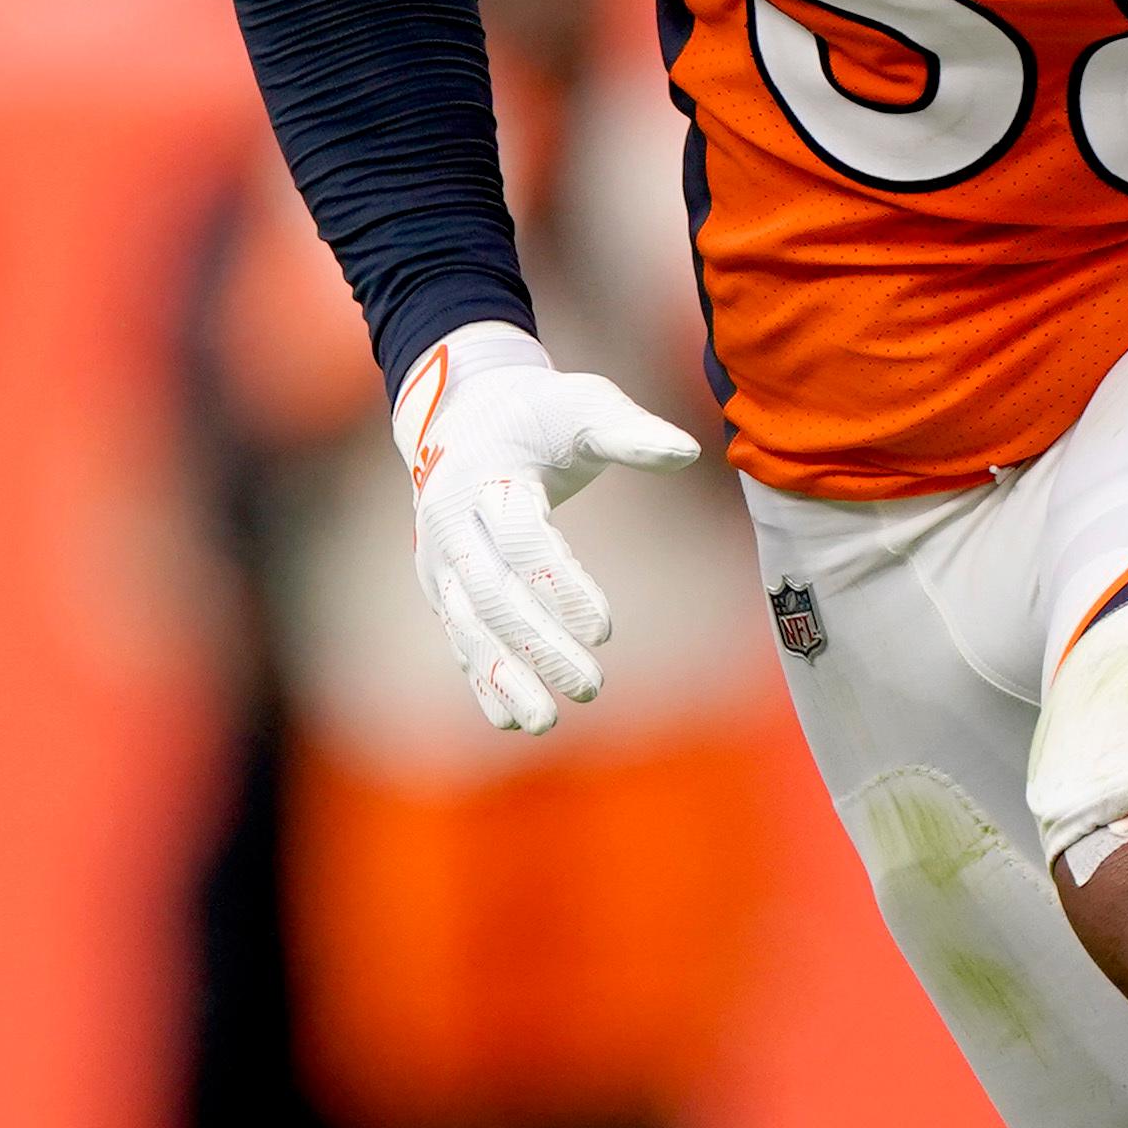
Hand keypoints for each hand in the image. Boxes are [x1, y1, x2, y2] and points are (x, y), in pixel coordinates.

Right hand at [393, 320, 700, 732]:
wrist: (464, 415)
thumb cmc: (540, 413)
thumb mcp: (584, 404)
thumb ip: (631, 431)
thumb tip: (687, 453)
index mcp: (487, 475)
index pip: (522, 540)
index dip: (562, 586)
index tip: (606, 631)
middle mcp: (452, 523)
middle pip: (493, 594)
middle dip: (539, 645)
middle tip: (591, 687)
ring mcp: (440, 561)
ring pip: (468, 627)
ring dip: (505, 676)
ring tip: (545, 722)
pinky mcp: (442, 587)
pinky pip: (460, 638)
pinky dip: (482, 679)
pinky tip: (512, 718)